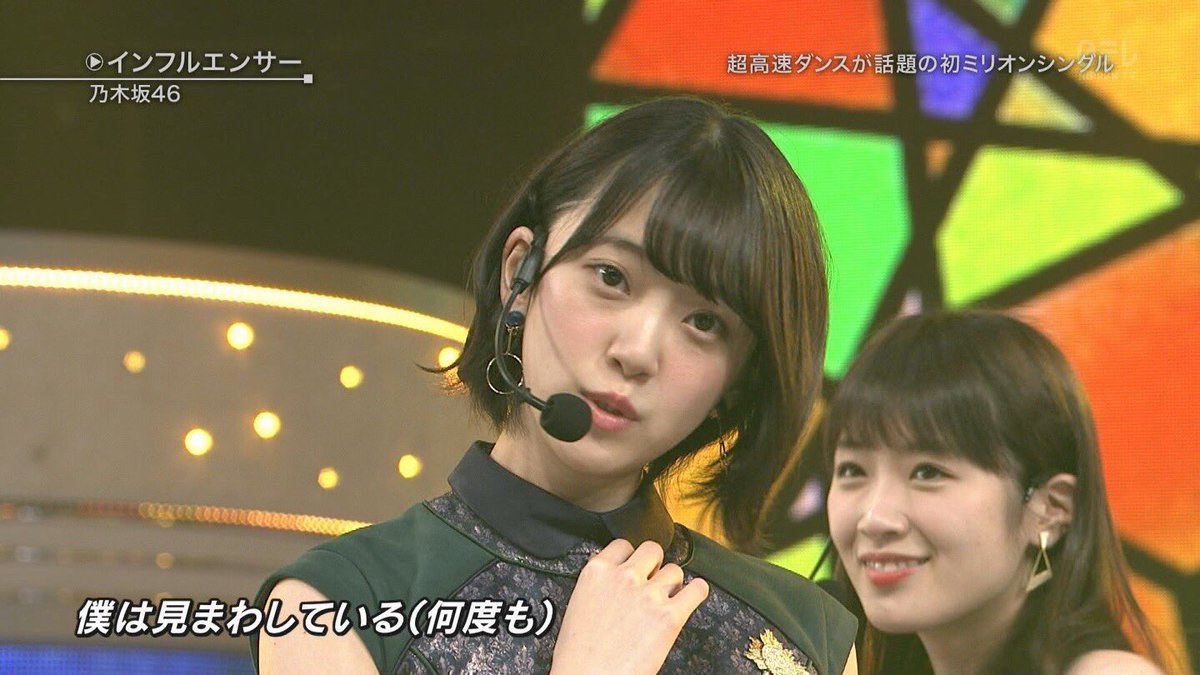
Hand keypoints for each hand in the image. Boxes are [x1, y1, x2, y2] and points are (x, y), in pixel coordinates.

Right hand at [551, 539, 708, 674]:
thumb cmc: (578, 656)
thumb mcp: (578, 607)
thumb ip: (600, 588)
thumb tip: (615, 587)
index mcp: (597, 572)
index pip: (623, 545)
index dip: (632, 557)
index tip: (636, 566)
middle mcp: (625, 577)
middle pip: (653, 550)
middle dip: (655, 565)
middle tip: (653, 582)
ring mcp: (649, 595)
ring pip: (675, 570)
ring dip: (674, 583)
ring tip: (670, 598)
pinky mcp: (670, 616)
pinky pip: (697, 590)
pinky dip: (698, 591)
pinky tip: (693, 596)